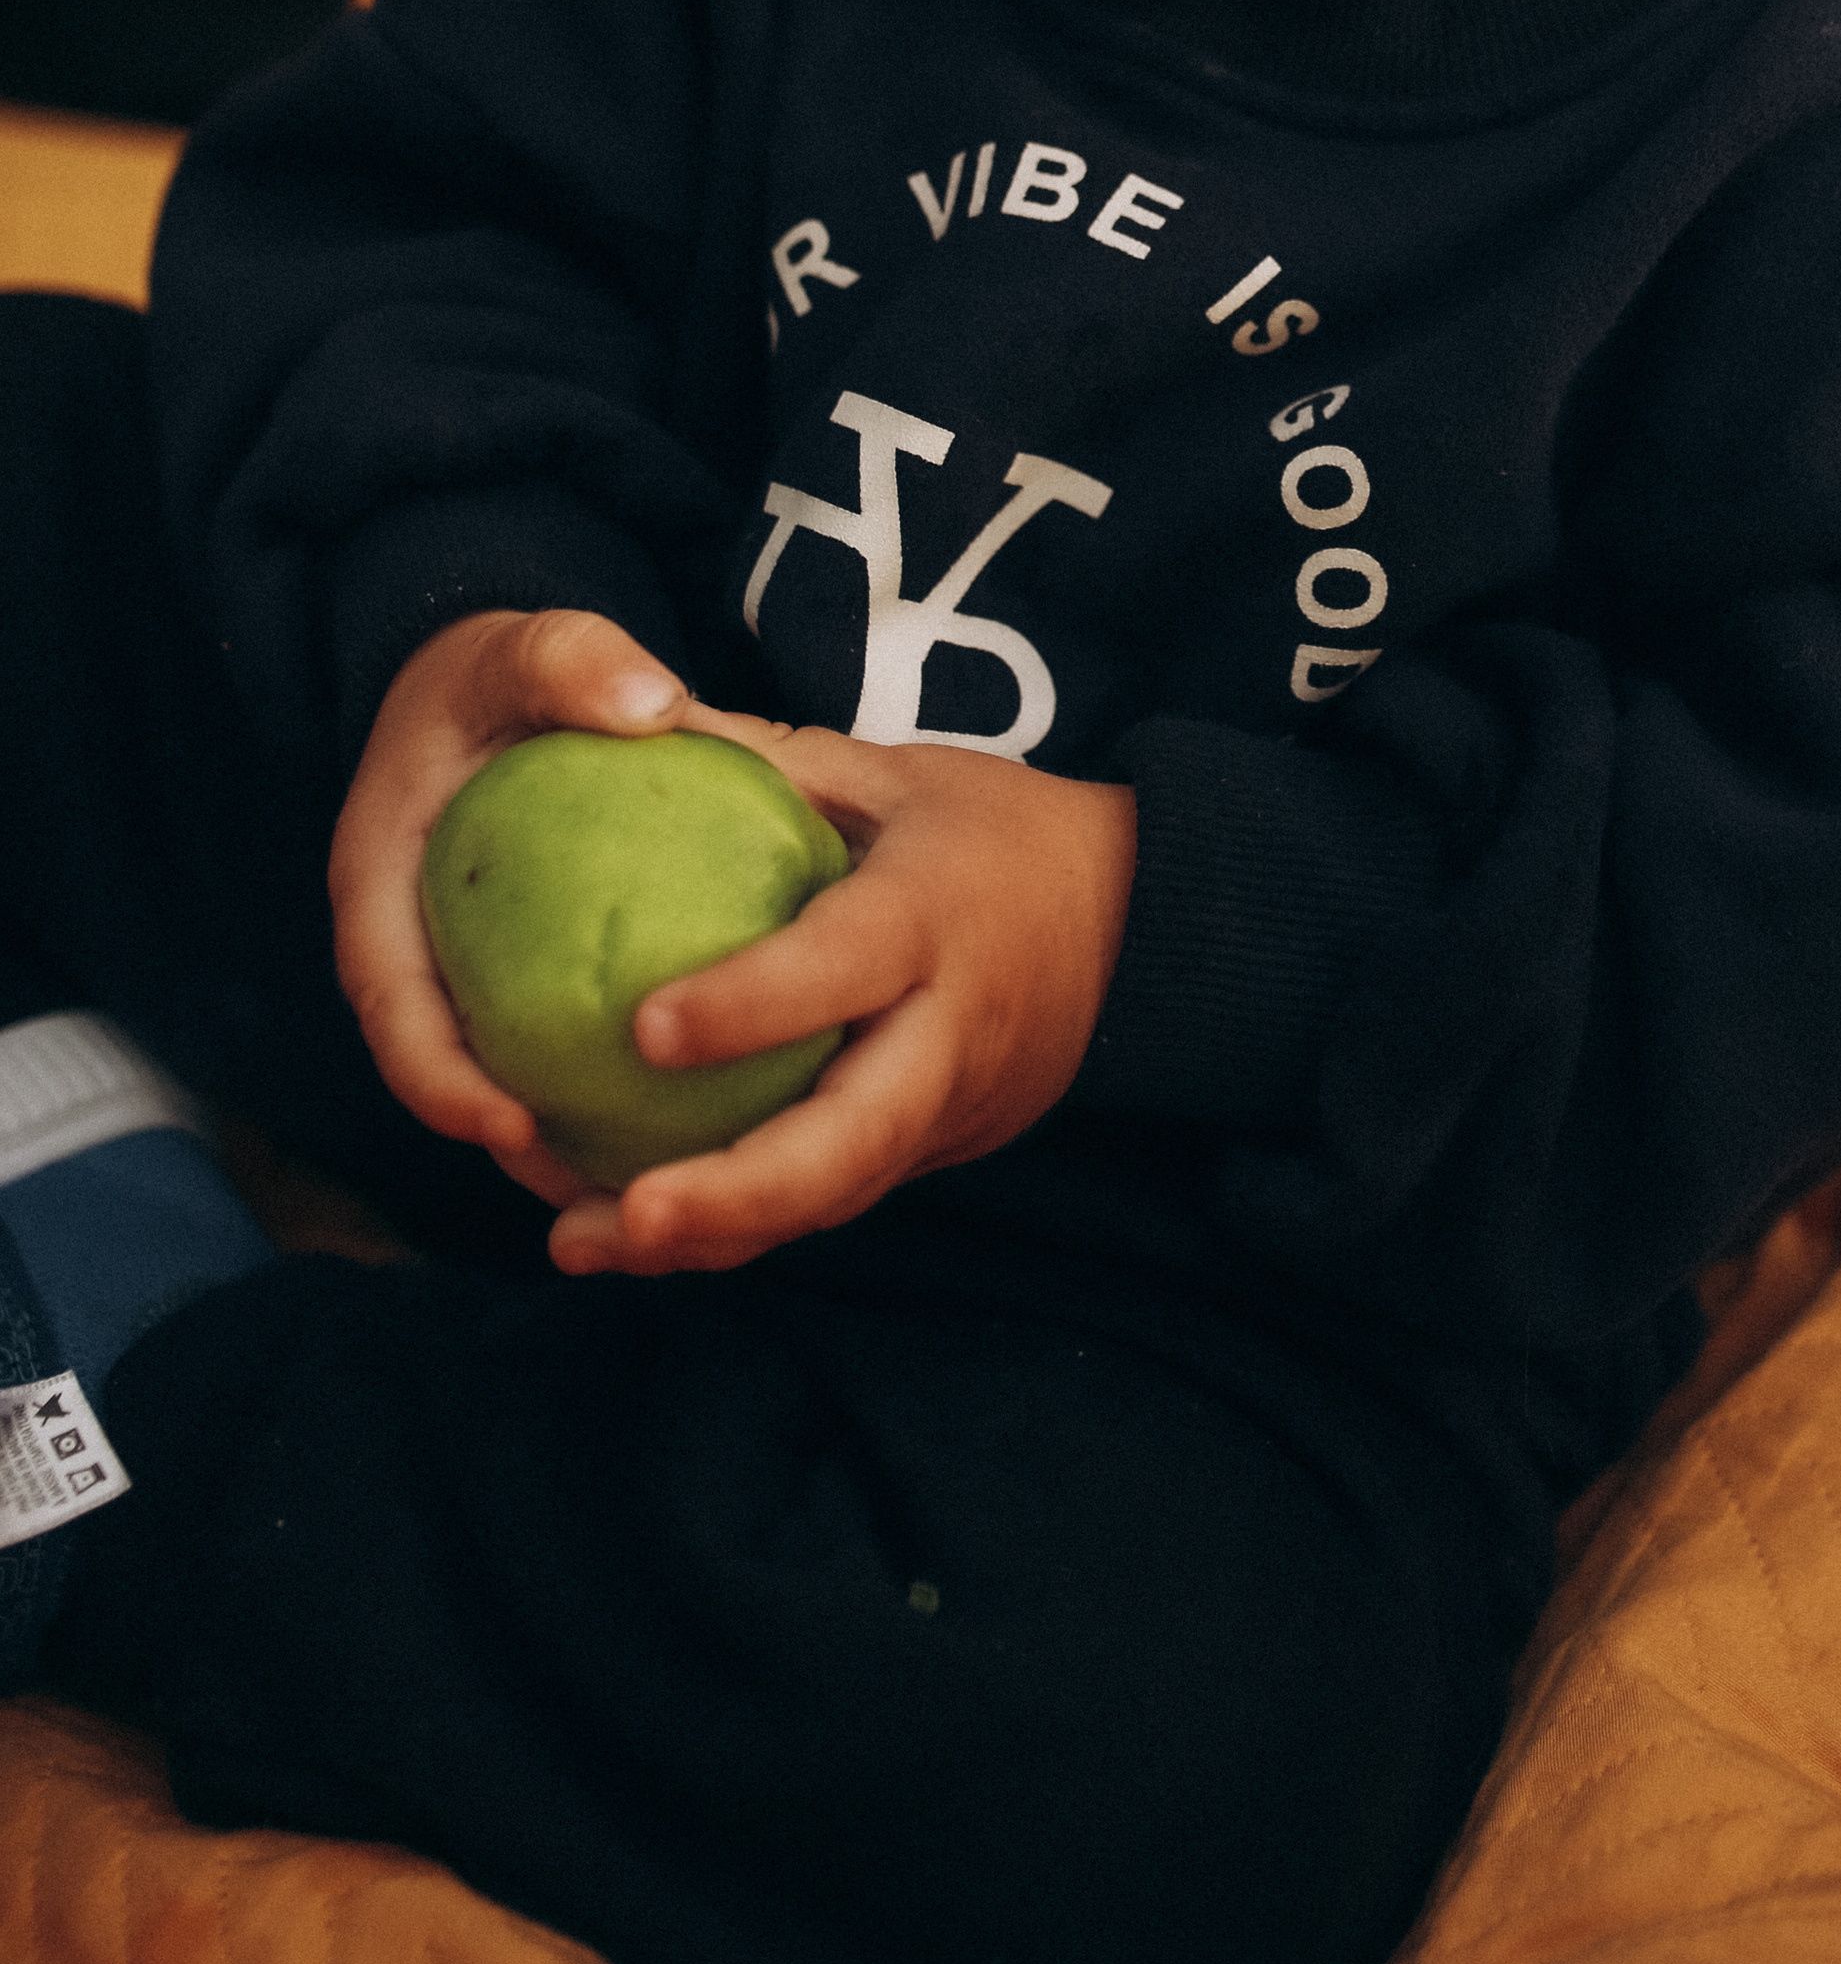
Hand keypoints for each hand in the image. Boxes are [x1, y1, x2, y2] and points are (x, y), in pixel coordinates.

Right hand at [331, 608, 690, 1209]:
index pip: (394, 1010)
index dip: (439, 1080)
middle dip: (506, 1147)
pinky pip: (544, 1048)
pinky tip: (685, 1122)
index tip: (509, 1124)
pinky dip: (597, 1090)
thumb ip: (575, 662)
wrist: (478, 682)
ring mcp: (454, 975)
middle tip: (596, 1196)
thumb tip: (657, 706)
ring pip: (494, 1077)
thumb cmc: (495, 669)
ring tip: (644, 1192)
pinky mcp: (506, 983)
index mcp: (380, 891)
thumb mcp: (524, 647)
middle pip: (442, 1075)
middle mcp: (406, 951)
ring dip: (555, 1142)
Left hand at [539, 714, 1137, 1278]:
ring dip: (714, 1236)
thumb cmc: (995, 833)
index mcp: (933, 917)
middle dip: (737, 1191)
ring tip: (582, 1247)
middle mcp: (947, 1033)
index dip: (753, 1005)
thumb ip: (770, 758)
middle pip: (852, 1139)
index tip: (645, 1028)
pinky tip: (628, 1242)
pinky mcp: (933, 1155)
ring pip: (834, 1196)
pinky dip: (736, 1231)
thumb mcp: (896, 773)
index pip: (845, 967)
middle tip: (626, 1213)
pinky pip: (832, 1201)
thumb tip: (633, 715)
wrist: (1135, 926)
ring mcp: (946, 1110)